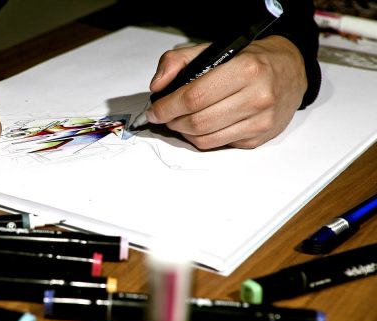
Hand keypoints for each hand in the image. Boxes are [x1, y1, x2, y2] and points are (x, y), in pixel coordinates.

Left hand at [146, 35, 307, 148]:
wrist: (292, 70)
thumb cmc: (250, 59)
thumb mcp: (216, 48)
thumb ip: (179, 61)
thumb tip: (157, 86)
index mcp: (246, 69)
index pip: (194, 96)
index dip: (168, 107)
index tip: (154, 110)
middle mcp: (258, 97)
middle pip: (198, 122)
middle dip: (172, 122)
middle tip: (164, 117)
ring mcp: (261, 121)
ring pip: (205, 139)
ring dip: (184, 133)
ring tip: (179, 121)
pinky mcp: (259, 138)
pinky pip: (219, 145)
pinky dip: (202, 138)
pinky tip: (201, 126)